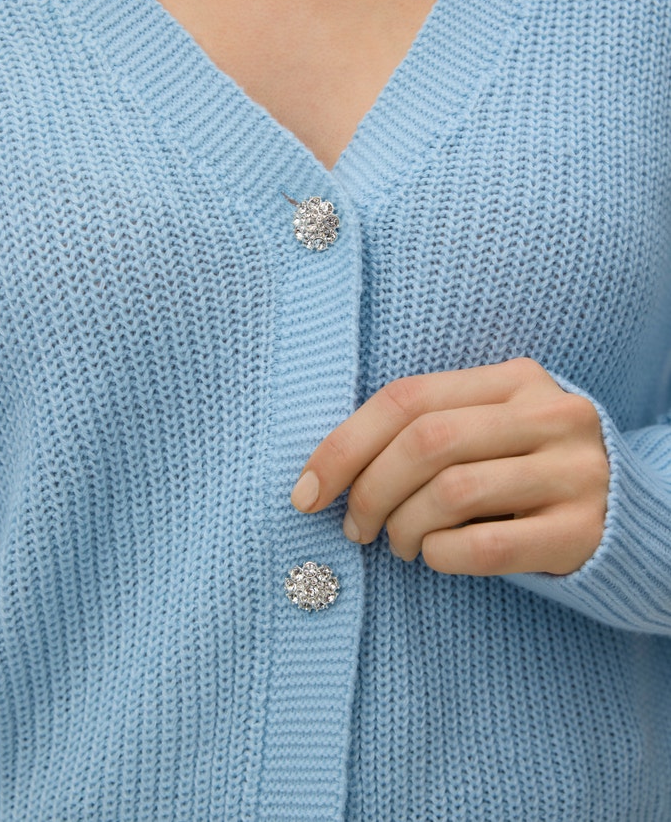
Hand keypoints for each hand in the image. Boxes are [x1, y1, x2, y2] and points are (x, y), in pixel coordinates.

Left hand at [290, 358, 608, 575]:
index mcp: (515, 379)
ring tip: (399, 544)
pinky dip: (441, 556)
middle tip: (354, 527)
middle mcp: (549, 415)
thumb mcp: (488, 431)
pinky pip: (485, 546)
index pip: (408, 397)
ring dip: (403, 527)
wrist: (631, 515)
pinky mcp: (583, 529)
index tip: (305, 490)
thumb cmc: (527, 471)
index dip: (344, 445)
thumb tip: (325, 474)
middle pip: (425, 442)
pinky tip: (436, 558)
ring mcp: (573, 471)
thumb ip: (426, 432)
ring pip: (451, 492)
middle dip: (368, 490)